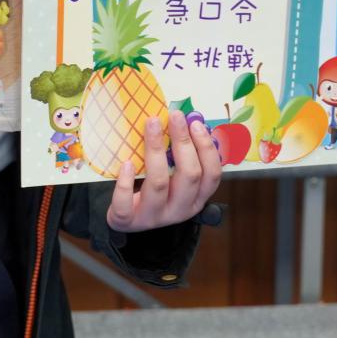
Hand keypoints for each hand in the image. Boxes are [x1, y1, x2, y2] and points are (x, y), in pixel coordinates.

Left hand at [107, 109, 222, 232]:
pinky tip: (126, 163)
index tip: (195, 123)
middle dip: (183, 142)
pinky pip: (126, 204)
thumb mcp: (174, 179)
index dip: (207, 148)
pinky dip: (125, 183)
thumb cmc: (154, 193)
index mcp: (196, 199)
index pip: (211, 175)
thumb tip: (184, 120)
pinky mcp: (129, 221)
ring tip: (152, 124)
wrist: (128, 220)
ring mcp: (154, 217)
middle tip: (175, 116)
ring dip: (156, 150)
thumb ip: (181, 156)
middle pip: (189, 176)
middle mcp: (180, 210)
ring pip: (159, 183)